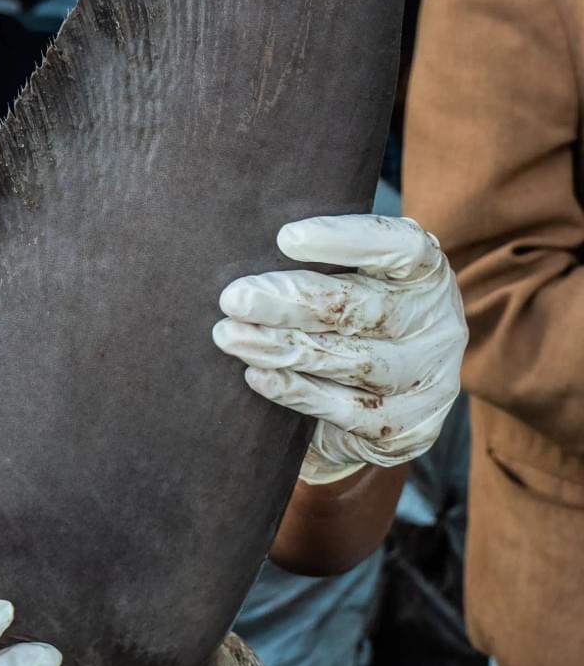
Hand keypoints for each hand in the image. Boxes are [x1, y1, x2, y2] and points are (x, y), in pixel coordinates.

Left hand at [212, 214, 466, 484]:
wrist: (384, 394)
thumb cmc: (353, 310)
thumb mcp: (351, 274)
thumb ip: (318, 262)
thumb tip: (244, 243)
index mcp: (423, 270)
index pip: (398, 246)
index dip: (344, 240)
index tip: (285, 238)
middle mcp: (435, 321)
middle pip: (361, 308)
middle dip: (289, 302)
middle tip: (233, 299)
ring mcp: (428, 377)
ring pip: (351, 361)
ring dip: (281, 348)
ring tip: (230, 337)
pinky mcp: (410, 427)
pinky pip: (347, 409)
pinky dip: (297, 391)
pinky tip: (258, 376)